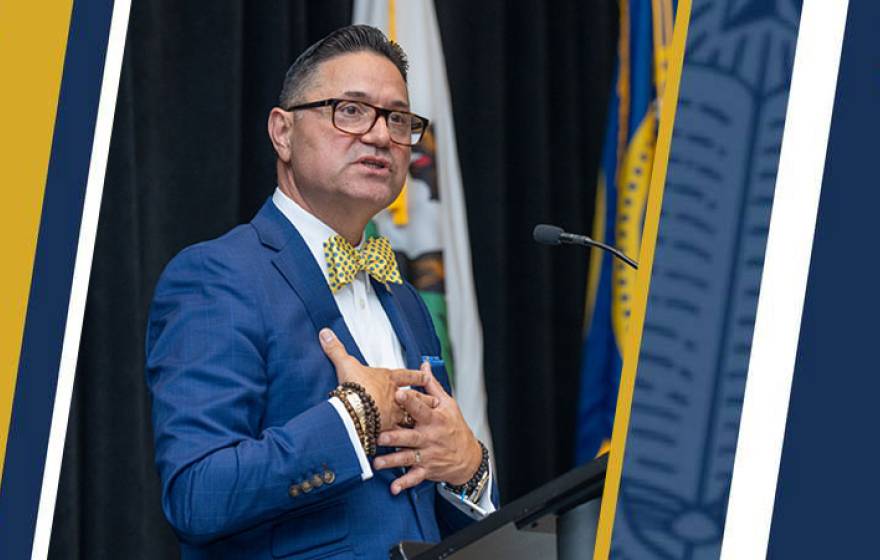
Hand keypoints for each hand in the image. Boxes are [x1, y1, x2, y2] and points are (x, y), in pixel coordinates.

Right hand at [319, 328, 427, 430]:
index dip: (416, 375)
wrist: (356, 408)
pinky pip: (397, 436)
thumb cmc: (355, 385)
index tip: (426, 374)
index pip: (406, 375)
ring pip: (410, 417)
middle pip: (415, 398)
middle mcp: (395, 397)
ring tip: (425, 424)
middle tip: (436, 401)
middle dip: (425, 399)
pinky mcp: (388, 431)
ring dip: (417, 420)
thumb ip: (336, 350)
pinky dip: (401, 440)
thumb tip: (325, 333)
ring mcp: (394, 415)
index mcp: (389, 379)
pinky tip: (406, 445)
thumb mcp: (345, 363)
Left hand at [372, 362, 482, 494]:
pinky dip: (404, 484)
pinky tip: (394, 488)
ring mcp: (427, 455)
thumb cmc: (455, 428)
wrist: (469, 457)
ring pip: (407, 457)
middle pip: (410, 436)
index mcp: (434, 419)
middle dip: (394, 436)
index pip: (421, 408)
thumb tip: (423, 365)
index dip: (410, 401)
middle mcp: (429, 437)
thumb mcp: (448, 404)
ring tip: (377, 463)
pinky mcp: (426, 469)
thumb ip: (431, 386)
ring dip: (392, 461)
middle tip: (379, 435)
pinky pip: (414, 477)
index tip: (398, 393)